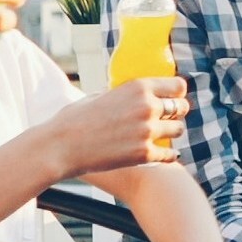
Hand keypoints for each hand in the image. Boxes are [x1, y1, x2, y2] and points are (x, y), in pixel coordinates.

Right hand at [50, 77, 185, 174]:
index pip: (178, 86)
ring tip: (159, 135)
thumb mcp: (100, 95)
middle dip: (175, 113)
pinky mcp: (144, 154)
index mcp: (137, 87)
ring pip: (178, 130)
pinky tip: (162, 154)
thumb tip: (134, 93)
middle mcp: (147, 107)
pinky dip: (168, 155)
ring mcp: (147, 131)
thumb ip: (122, 94)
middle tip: (168, 119)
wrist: (60, 147)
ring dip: (170, 133)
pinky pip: (171, 154)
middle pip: (181, 108)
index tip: (173, 99)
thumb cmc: (74, 120)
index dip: (177, 93)